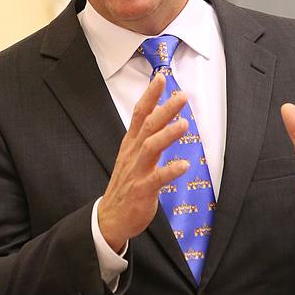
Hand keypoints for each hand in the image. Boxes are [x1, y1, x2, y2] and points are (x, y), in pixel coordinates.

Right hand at [98, 73, 189, 251]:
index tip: (161, 78)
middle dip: (165, 109)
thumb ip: (145, 138)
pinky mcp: (142, 190)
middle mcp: (133, 154)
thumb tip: (160, 118)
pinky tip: (184, 166)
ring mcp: (136, 172)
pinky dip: (170, 171)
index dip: (150, 96)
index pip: (140, 114)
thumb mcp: (132, 157)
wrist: (111, 217)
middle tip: (182, 96)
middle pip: (148, 126)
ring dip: (167, 135)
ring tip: (184, 125)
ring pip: (150, 148)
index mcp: (130, 144)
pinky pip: (157, 179)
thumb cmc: (126, 186)